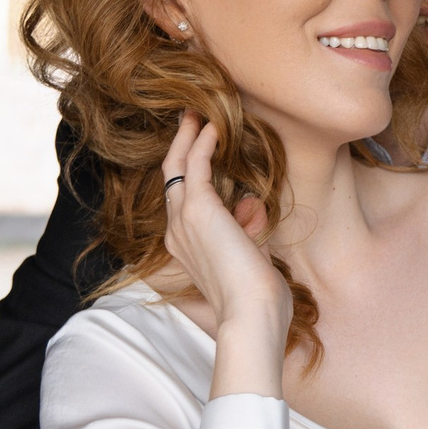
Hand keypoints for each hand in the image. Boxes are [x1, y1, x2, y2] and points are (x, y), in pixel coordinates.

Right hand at [159, 113, 289, 393]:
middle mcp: (177, 231)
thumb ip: (248, 229)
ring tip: (198, 113)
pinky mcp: (199, 210)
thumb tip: (252, 204)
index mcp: (186, 246)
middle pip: (171, 176)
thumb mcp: (251, 255)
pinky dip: (204, 143)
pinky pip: (196, 165)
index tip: (201, 150)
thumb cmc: (256, 297)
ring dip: (188, 137)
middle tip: (190, 119)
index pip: (182, 200)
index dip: (190, 173)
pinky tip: (215, 127)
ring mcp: (184, 220)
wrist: (252, 315)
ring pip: (177, 165)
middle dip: (180, 146)